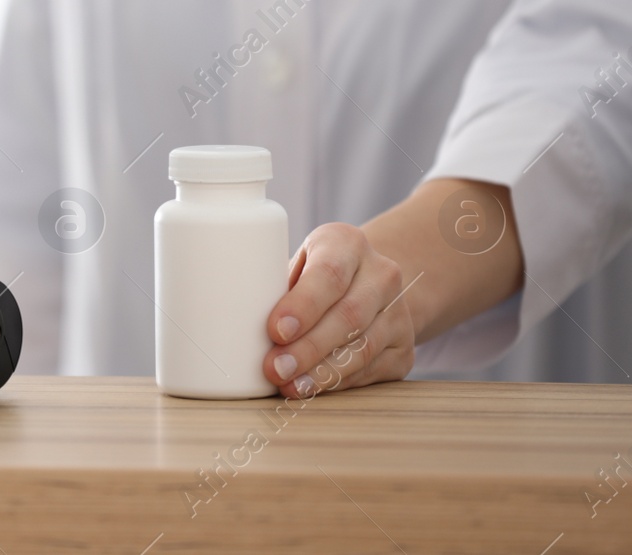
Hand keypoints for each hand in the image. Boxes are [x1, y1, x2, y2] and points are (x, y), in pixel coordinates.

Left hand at [263, 223, 413, 398]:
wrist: (368, 285)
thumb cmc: (312, 276)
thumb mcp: (296, 265)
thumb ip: (273, 286)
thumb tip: (227, 321)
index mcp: (346, 243)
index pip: (329, 274)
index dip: (303, 305)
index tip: (275, 330)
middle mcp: (381, 274)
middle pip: (348, 315)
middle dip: (308, 348)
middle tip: (275, 369)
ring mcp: (399, 312)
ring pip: (362, 347)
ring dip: (322, 372)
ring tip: (290, 387)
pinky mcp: (404, 348)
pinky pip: (371, 370)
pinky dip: (339, 383)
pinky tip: (313, 389)